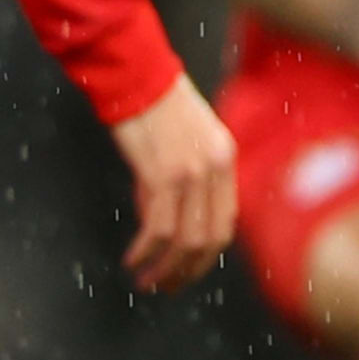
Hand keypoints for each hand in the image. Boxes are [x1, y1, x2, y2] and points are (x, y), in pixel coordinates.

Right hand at [106, 74, 236, 290]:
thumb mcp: (186, 136)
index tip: (188, 270)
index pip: (226, 221)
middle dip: (188, 271)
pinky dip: (145, 251)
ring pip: (184, 240)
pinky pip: (158, 227)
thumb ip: (188, 176)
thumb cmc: (152, 100)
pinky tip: (132, 261)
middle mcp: (214, 168)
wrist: (134, 71)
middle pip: (209, 238)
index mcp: (225, 157)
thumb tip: (168, 223)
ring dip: (164, 268)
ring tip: (146, 283)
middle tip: (167, 287)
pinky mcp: (162, 174)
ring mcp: (190, 172)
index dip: (208, 253)